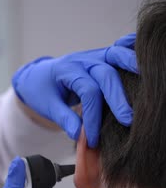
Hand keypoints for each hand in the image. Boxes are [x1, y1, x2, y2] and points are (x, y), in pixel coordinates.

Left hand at [12, 33, 136, 146]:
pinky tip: (145, 58)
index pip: (87, 92)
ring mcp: (93, 56)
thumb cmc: (43, 91)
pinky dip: (132, 51)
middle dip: (118, 98)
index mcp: (66, 70)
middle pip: (105, 74)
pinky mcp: (102, 57)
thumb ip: (63, 119)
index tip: (93, 137)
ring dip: (132, 66)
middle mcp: (82, 60)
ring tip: (148, 83)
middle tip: (128, 120)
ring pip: (115, 55)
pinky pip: (119, 50)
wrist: (38, 76)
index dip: (93, 116)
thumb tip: (80, 136)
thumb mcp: (47, 106)